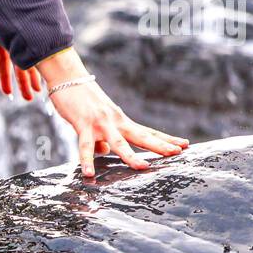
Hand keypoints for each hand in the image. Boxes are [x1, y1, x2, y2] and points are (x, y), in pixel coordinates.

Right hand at [37, 48, 188, 179]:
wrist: (67, 77)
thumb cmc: (81, 99)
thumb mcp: (95, 121)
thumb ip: (102, 139)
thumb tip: (105, 152)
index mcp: (121, 120)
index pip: (147, 131)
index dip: (165, 139)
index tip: (184, 145)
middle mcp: (115, 121)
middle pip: (141, 136)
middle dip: (160, 145)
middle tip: (178, 152)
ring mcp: (101, 122)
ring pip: (119, 142)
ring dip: (131, 155)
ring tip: (143, 167)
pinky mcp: (83, 124)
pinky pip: (85, 146)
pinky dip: (87, 161)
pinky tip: (89, 174)